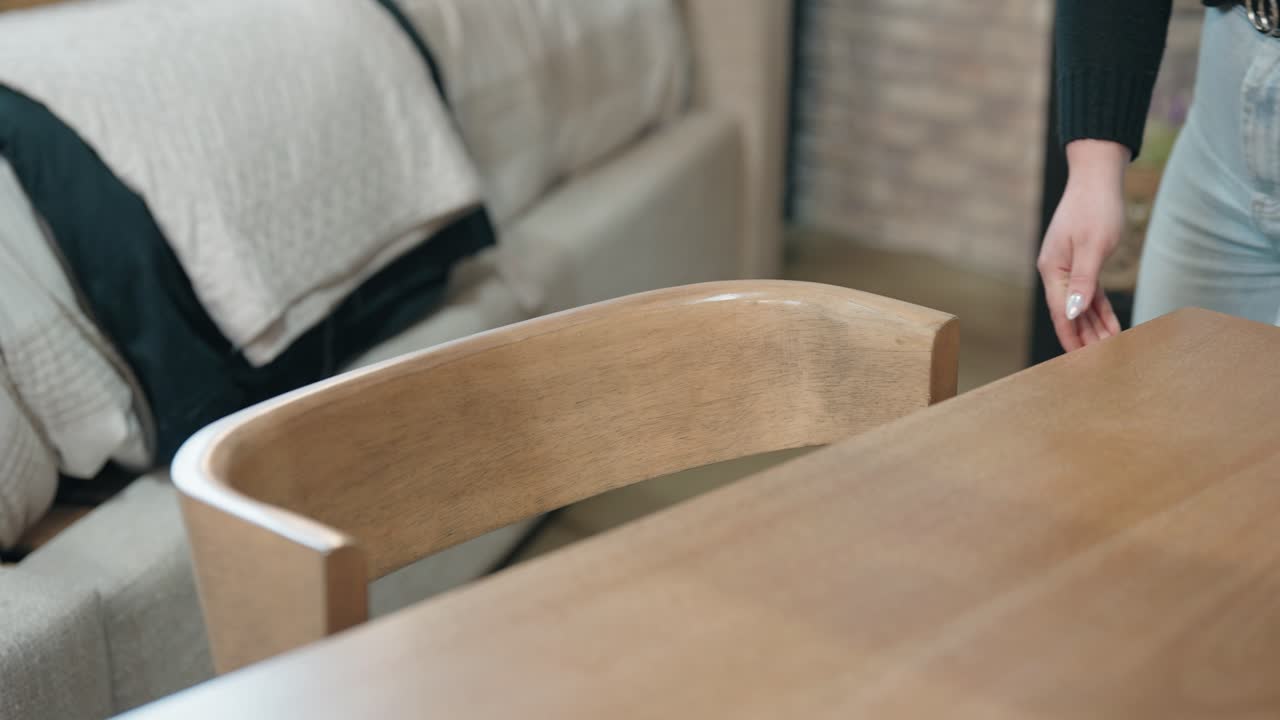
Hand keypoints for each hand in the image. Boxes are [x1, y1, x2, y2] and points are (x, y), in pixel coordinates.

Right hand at [1038, 139, 1127, 351]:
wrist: (1097, 177)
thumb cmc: (1096, 208)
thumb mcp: (1093, 246)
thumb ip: (1083, 281)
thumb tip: (1072, 313)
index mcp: (1053, 269)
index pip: (1061, 312)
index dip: (1072, 337)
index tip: (1081, 361)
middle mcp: (1057, 271)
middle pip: (1070, 313)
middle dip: (1085, 337)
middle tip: (1102, 361)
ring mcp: (1068, 267)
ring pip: (1081, 306)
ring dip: (1095, 326)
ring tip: (1110, 348)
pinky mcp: (1082, 262)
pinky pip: (1090, 293)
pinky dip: (1101, 309)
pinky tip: (1111, 325)